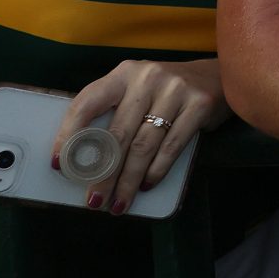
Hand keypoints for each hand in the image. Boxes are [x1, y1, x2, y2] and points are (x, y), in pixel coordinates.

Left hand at [54, 58, 227, 214]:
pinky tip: (146, 185)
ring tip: (118, 203)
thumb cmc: (166, 91)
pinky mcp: (199, 104)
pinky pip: (171, 147)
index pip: (87, 103)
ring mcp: (176, 90)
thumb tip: (84, 159)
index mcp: (124, 73)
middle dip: (103, 174)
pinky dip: (156, 171)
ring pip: (143, 145)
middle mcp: (148, 77)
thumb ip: (115, 113)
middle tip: (93, 200)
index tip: (60, 164)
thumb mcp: (137, 90)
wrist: (218, 75)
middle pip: (118, 134)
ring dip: (128, 181)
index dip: (69, 135)